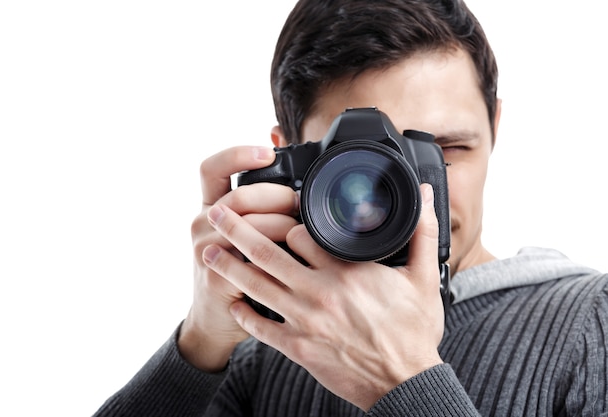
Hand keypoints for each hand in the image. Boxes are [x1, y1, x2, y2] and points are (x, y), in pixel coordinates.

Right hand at [178, 146, 299, 371]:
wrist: (217, 321)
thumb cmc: (239, 273)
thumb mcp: (244, 237)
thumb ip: (261, 212)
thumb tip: (297, 186)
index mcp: (209, 207)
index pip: (211, 168)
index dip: (237, 154)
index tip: (267, 153)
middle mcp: (202, 224)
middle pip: (240, 194)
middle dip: (277, 196)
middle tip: (301, 205)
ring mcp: (205, 250)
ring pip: (249, 224)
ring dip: (282, 225)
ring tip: (302, 232)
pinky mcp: (216, 276)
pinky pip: (251, 258)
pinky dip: (276, 256)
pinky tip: (292, 259)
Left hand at [202, 183, 443, 409]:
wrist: (404, 383)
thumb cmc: (413, 332)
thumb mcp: (424, 279)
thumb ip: (422, 233)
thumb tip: (426, 197)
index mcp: (345, 270)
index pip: (299, 233)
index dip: (285, 220)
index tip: (277, 215)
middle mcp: (318, 291)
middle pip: (266, 252)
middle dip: (236, 229)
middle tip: (216, 214)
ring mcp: (303, 320)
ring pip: (256, 285)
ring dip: (228, 266)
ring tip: (207, 251)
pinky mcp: (297, 346)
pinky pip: (261, 327)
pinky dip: (244, 314)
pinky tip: (234, 303)